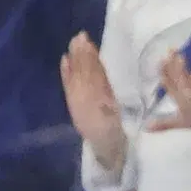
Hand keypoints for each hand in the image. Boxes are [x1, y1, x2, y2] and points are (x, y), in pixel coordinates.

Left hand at [60, 34, 122, 168]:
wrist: (109, 153)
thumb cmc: (122, 135)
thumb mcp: (125, 120)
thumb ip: (116, 102)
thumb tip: (111, 83)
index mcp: (104, 106)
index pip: (96, 78)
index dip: (93, 60)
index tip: (90, 43)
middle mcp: (88, 103)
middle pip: (85, 75)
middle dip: (82, 55)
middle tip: (80, 37)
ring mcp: (80, 104)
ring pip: (77, 79)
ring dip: (75, 60)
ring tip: (74, 43)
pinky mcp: (75, 106)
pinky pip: (69, 87)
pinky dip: (66, 74)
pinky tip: (64, 60)